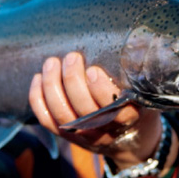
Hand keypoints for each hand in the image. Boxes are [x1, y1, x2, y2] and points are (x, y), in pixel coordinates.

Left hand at [29, 51, 163, 167]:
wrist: (127, 136)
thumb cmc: (132, 100)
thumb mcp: (140, 88)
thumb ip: (135, 71)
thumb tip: (137, 41)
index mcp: (127, 118)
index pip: (113, 109)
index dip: (100, 90)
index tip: (93, 69)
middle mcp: (105, 131)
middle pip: (84, 111)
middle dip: (73, 81)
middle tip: (72, 57)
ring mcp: (84, 136)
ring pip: (63, 115)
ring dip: (52, 86)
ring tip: (52, 63)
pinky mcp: (67, 136)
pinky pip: (47, 121)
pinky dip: (38, 100)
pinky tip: (38, 79)